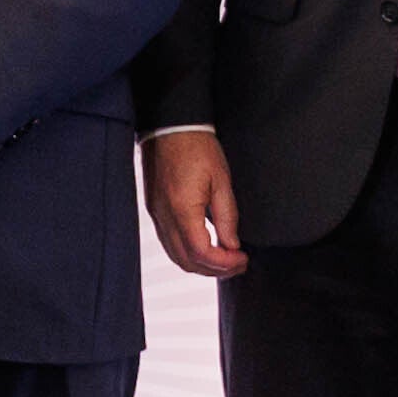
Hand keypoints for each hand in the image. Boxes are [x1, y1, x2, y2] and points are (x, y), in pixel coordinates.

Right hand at [143, 128, 245, 279]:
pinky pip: (169, 243)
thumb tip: (231, 245)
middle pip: (187, 261)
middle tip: (238, 264)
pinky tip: (205, 248)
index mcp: (182, 209)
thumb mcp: (221, 180)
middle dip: (215, 270)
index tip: (242, 258)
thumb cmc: (197, 147)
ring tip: (224, 259)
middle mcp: (165, 217)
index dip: (224, 263)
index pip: (201, 252)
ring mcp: (157, 215)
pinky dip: (188, 253)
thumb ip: (226, 217)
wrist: (170, 126)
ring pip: (176, 256)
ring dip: (201, 264)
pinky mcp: (155, 210)